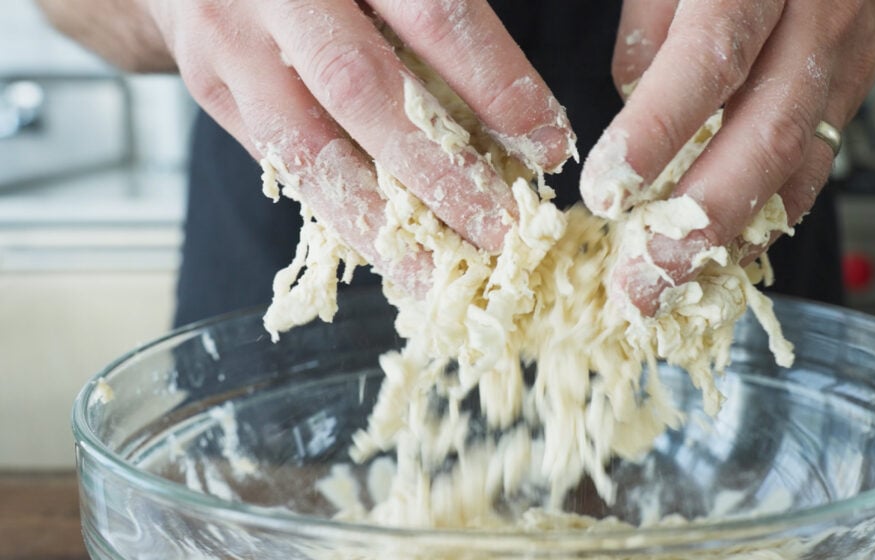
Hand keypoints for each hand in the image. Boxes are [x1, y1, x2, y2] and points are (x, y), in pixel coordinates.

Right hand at [144, 0, 574, 292]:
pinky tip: (387, 251)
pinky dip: (339, 213)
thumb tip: (520, 126)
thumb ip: (438, 21)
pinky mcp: (210, 85)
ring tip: (439, 277)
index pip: (434, 15)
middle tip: (501, 233)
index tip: (548, 145)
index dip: (497, 84)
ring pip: (306, 147)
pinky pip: (280, 164)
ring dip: (381, 223)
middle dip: (441, 172)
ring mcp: (230, 39)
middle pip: (363, 89)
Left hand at [581, 0, 874, 313]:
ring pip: (796, 172)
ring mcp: (842, 69)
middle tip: (642, 279)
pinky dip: (762, 225)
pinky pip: (811, 177)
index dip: (658, 131)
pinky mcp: (849, 104)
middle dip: (699, 220)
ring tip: (670, 290)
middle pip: (767, 137)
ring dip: (730, 242)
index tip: (608, 191)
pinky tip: (719, 260)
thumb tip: (629, 107)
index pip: (711, 59)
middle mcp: (813, 25)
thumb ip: (652, 26)